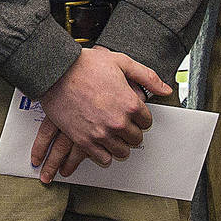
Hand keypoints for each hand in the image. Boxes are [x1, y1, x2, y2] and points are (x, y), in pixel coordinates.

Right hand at [32, 46, 170, 180]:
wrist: (55, 71)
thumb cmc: (85, 65)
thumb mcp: (121, 62)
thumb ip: (147, 77)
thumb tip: (165, 89)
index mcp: (130, 103)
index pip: (147, 122)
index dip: (140, 117)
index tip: (132, 114)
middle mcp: (118, 122)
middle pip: (136, 138)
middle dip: (131, 131)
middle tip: (121, 124)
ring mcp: (101, 133)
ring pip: (121, 151)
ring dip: (119, 144)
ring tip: (112, 135)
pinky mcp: (84, 141)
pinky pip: (103, 158)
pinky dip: (104, 153)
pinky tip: (100, 143)